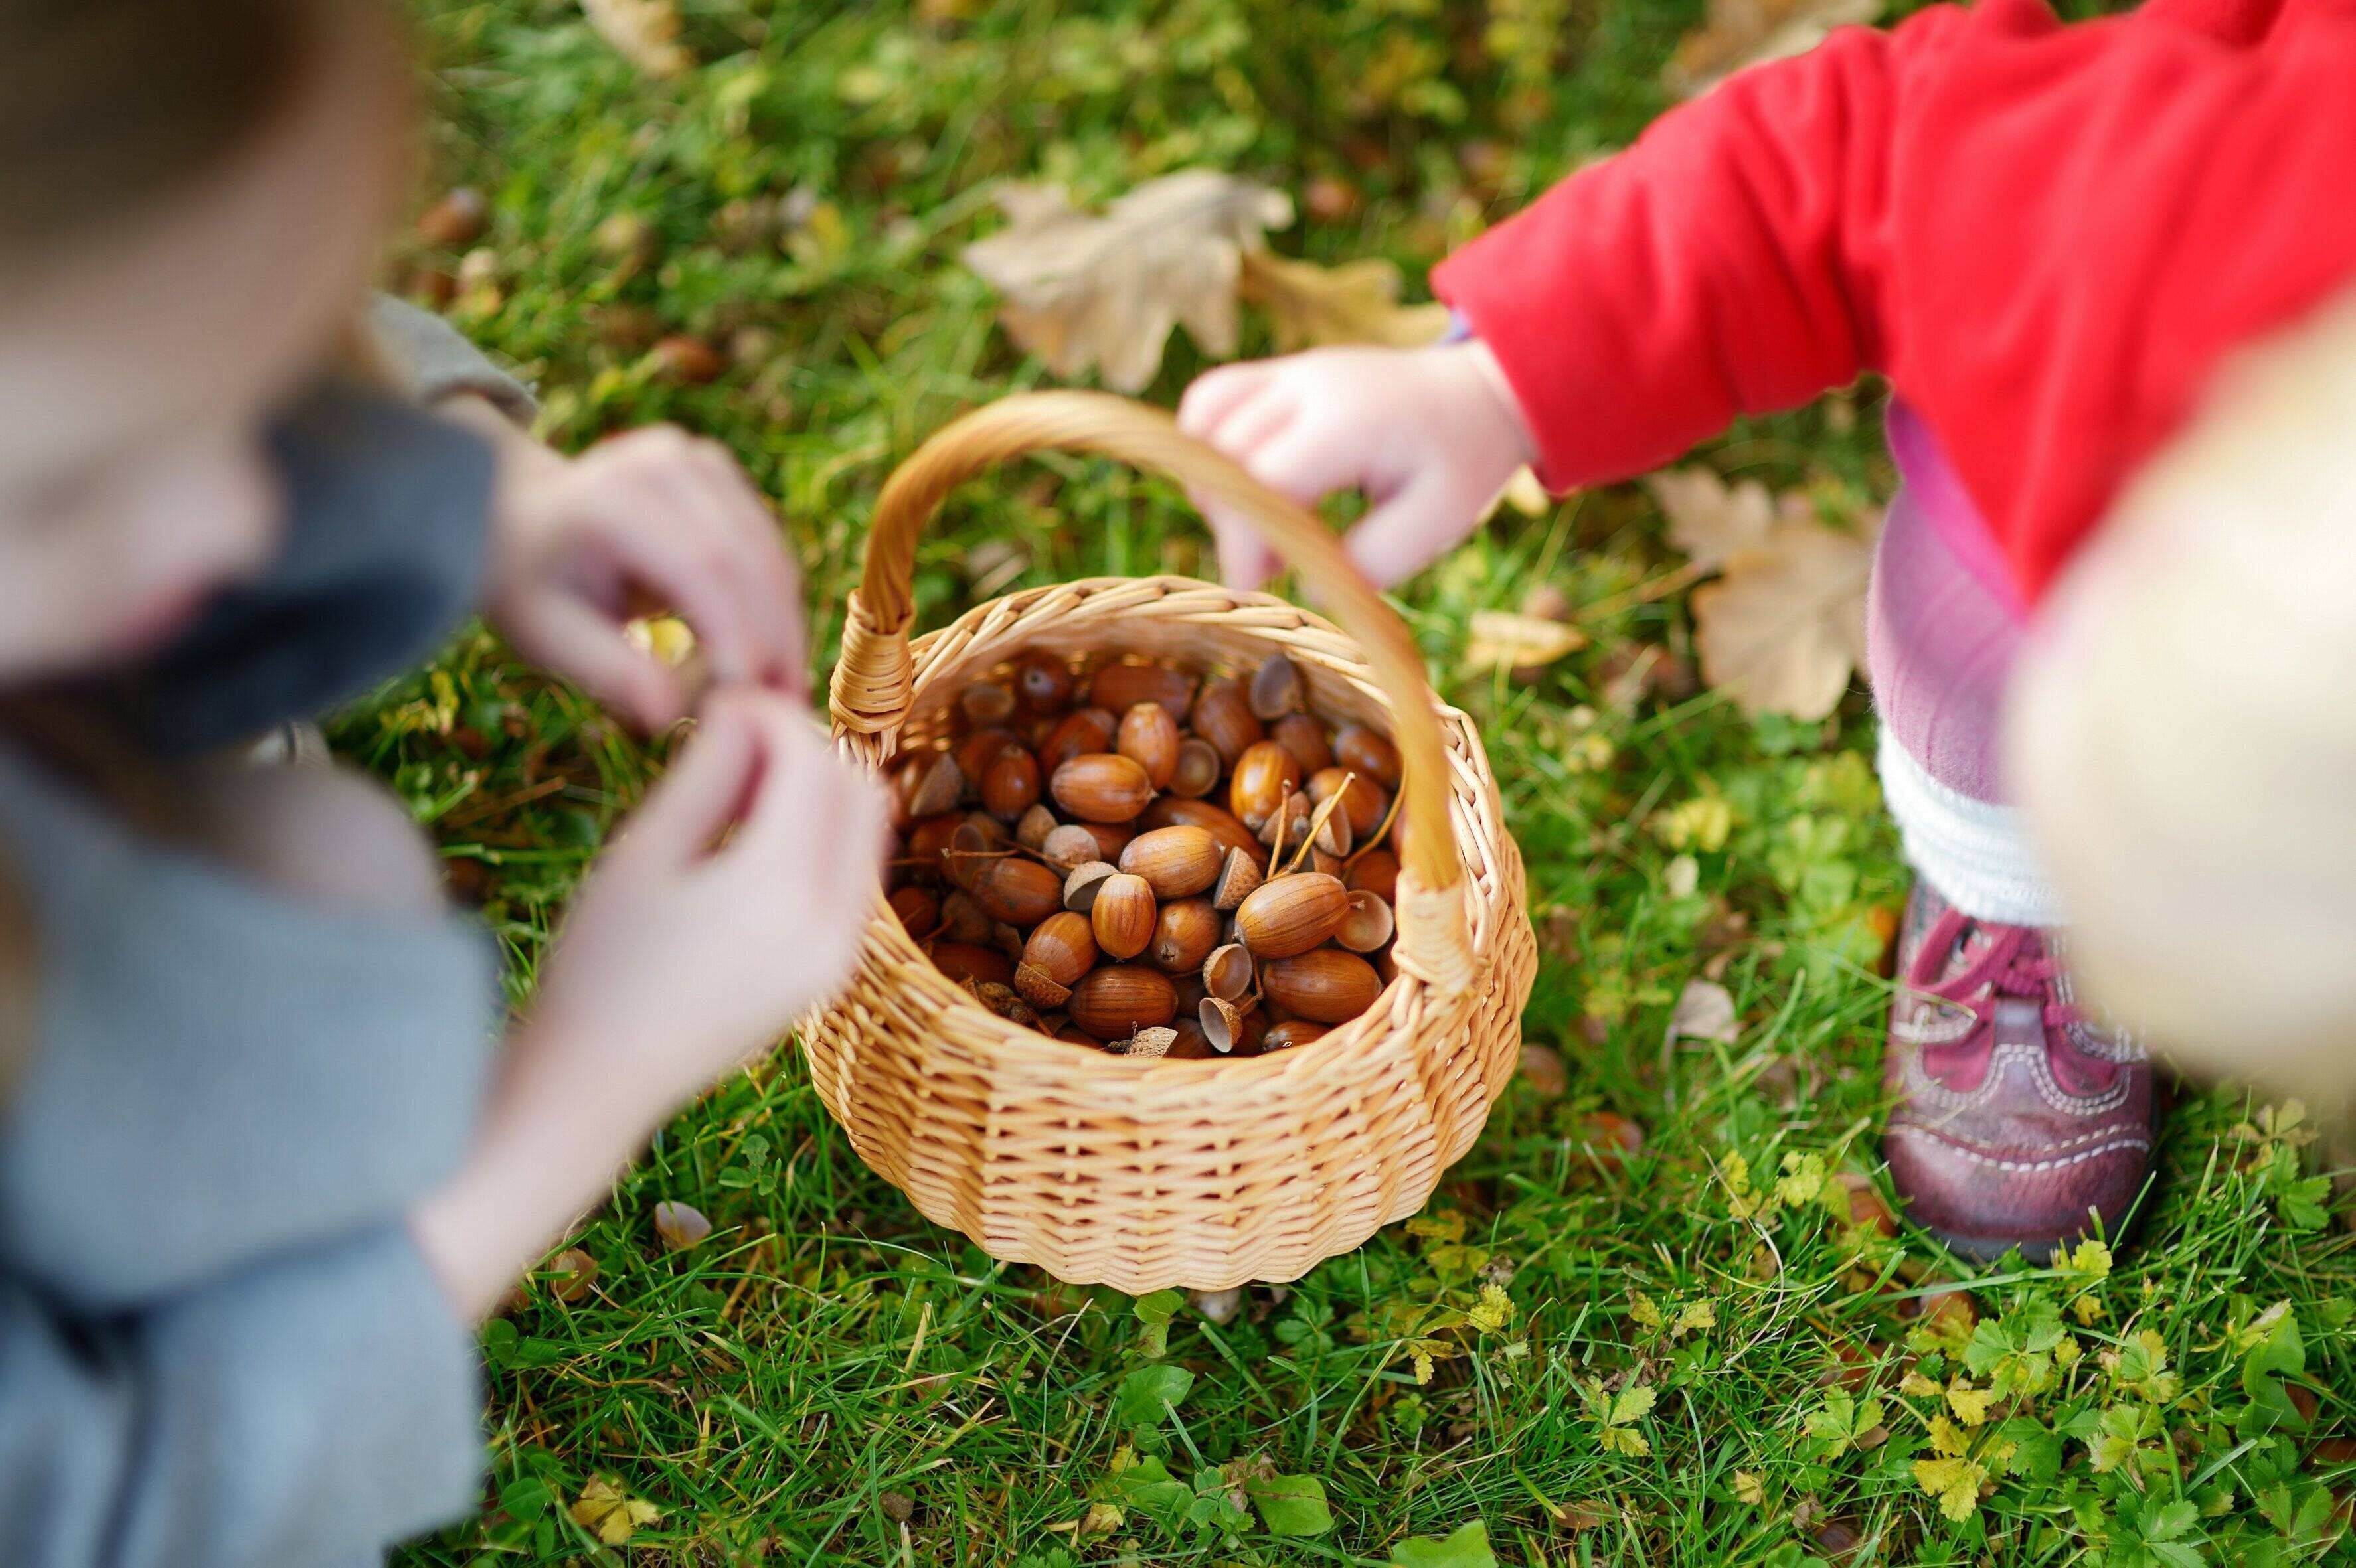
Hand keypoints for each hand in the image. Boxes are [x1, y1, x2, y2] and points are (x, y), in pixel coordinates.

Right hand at [409, 687, 884, 1318]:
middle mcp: (832, 926)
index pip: (812, 762)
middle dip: (807, 747)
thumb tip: (746, 704)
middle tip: (735, 734)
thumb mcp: (644, 852)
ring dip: (821, 788)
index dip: (772, 715)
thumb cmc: (597, 964)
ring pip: (866, 830)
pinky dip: (822, 837)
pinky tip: (753, 834)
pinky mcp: (834, 974)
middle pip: (858, 787)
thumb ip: (708, 771)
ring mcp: (842, 956)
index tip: (722, 699)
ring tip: (740, 783)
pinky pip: (854, 876)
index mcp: (780, 890)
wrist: (596, 1084)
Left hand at [453, 400, 807, 729]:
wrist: (519, 515)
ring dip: (784, 623)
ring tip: (783, 685)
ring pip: (767, 552)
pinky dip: (775, 599)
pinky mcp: (717, 472)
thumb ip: (609, 672)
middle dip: (773, 637)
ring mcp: (695, 459)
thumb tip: (668, 717)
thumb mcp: (549, 635)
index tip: (753, 698)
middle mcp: (662, 463)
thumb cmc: (530, 583)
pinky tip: (771, 648)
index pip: (701, 567)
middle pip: (746, 558)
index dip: (739, 635)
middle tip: (784, 702)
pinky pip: (765, 545)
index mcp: (613, 499)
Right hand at [1176, 339, 1538, 589]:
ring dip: (1209, 478)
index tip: (1255, 584)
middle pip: (1223, 450)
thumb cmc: (1461, 461)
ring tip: (1253, 523)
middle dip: (1229, 519)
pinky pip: (1214, 397)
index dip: (1244, 539)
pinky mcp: (1282, 372)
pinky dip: (1207, 445)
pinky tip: (1245, 486)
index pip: (1263, 478)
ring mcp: (1292, 371)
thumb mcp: (1437, 523)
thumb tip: (1310, 586)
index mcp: (1348, 422)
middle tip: (1267, 566)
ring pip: (1205, 415)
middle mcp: (1309, 385)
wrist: (1478, 393)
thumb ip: (1373, 561)